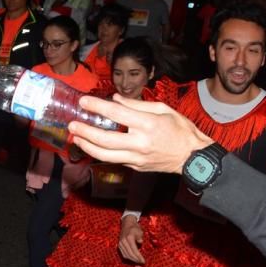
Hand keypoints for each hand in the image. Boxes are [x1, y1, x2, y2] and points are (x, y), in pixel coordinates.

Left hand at [68, 95, 214, 173]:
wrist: (193, 157)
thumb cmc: (181, 129)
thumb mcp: (163, 109)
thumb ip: (136, 104)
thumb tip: (114, 99)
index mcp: (148, 124)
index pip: (116, 114)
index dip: (97, 107)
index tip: (83, 102)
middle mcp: (140, 143)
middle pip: (105, 139)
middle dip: (85, 131)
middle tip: (72, 124)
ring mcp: (136, 158)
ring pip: (105, 155)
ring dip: (87, 146)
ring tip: (75, 137)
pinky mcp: (135, 167)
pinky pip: (113, 160)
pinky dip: (99, 153)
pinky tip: (91, 146)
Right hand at [119, 216, 145, 263]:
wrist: (127, 224)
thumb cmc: (135, 228)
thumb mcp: (139, 231)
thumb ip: (139, 238)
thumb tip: (140, 243)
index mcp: (129, 238)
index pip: (134, 250)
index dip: (139, 257)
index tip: (144, 261)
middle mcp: (123, 242)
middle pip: (130, 254)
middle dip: (136, 260)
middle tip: (142, 263)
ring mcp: (120, 244)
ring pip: (126, 255)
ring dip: (132, 260)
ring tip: (138, 262)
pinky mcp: (119, 246)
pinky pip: (123, 254)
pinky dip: (128, 258)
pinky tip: (133, 259)